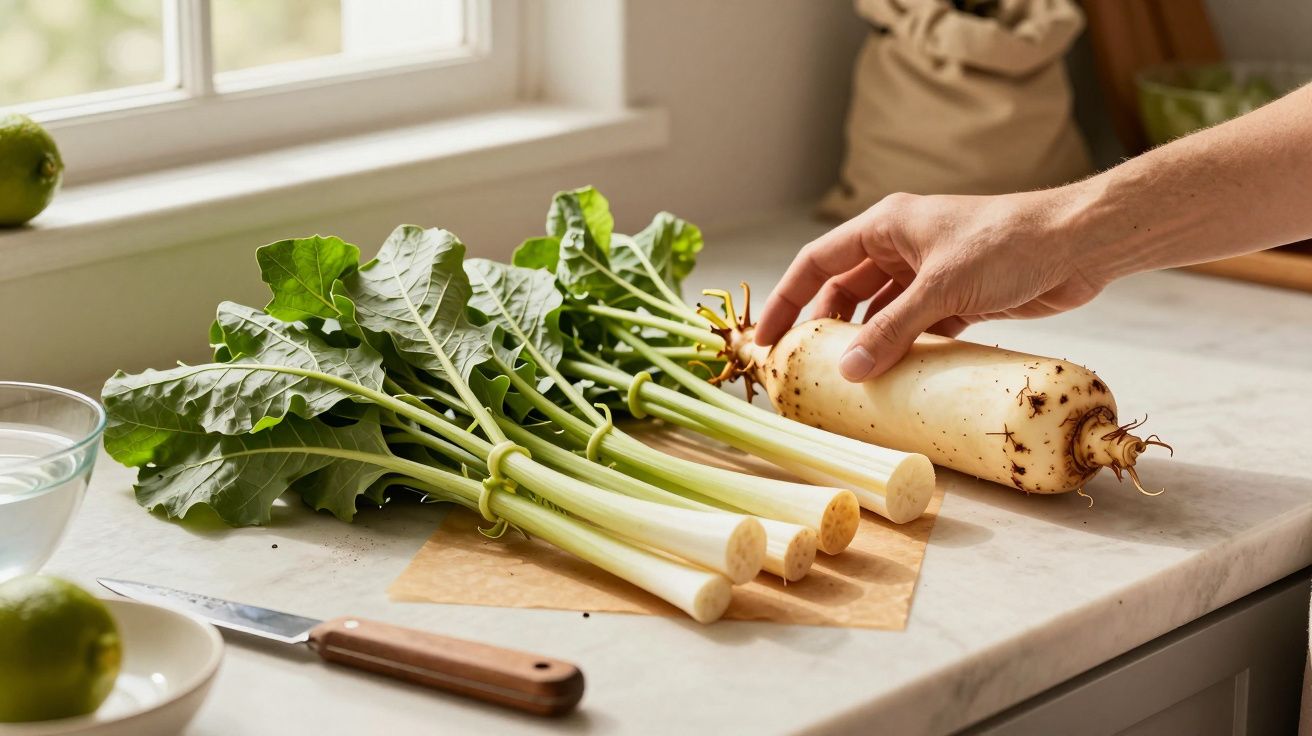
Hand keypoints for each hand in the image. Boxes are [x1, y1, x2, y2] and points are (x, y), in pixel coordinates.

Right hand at [754, 190, 1105, 380]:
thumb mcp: (942, 288)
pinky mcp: (959, 297)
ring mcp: (930, 273)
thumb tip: (847, 372)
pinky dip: (901, 350)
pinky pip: (915, 328)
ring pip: (880, 313)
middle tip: (801, 369)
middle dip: (822, 327)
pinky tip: (891, 377)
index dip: (787, 299)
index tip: (767, 339)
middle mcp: (902, 246)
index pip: (817, 262)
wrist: (1080, 244)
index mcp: (886, 226)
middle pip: (844, 290)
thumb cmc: (1009, 244)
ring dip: (863, 343)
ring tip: (843, 380)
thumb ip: (892, 331)